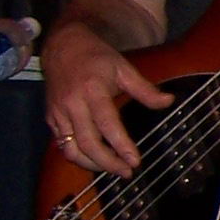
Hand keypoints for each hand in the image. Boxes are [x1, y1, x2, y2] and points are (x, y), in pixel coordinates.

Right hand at [41, 25, 173, 177]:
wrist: (63, 46)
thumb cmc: (97, 58)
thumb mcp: (124, 68)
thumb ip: (145, 89)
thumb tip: (169, 102)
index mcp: (92, 91)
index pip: (107, 124)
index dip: (121, 145)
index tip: (135, 161)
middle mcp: (72, 105)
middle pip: (87, 143)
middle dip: (107, 162)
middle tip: (127, 172)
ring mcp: (58, 113)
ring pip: (71, 149)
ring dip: (91, 165)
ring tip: (112, 170)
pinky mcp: (50, 118)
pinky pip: (62, 144)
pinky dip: (77, 156)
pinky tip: (94, 161)